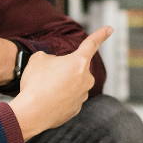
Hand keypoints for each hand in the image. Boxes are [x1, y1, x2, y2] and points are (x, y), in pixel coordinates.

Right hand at [10, 26, 111, 140]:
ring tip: (44, 89)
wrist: (31, 113)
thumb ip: (50, 57)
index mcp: (79, 62)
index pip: (91, 44)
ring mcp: (82, 96)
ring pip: (72, 85)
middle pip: (76, 68)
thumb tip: (53, 64)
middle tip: (46, 75)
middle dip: (64, 69)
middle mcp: (86, 79)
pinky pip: (67, 99)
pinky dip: (58, 99)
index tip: (110, 29)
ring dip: (60, 84)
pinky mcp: (76, 110)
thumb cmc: (36, 83)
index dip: (101, 34)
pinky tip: (46, 101)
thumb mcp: (38, 59)